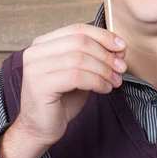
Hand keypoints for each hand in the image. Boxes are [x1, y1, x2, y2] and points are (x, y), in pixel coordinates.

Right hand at [12, 24, 126, 146]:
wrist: (41, 128)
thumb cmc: (63, 99)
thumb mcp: (82, 71)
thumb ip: (96, 57)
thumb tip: (120, 47)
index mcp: (44, 43)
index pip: (78, 29)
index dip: (103, 36)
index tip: (122, 47)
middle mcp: (35, 52)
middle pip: (80, 42)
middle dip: (106, 54)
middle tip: (121, 67)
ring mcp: (34, 68)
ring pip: (79, 59)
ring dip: (104, 70)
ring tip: (115, 81)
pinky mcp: (39, 85)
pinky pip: (76, 76)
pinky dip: (96, 81)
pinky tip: (104, 89)